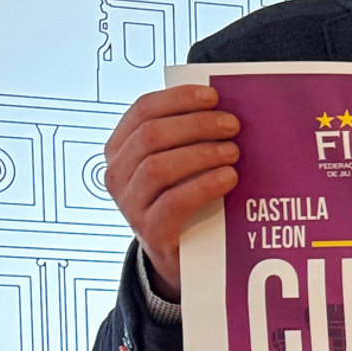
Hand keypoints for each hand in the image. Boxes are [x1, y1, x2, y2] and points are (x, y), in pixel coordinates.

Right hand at [103, 84, 241, 297]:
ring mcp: (130, 204)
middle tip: (232, 125)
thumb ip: (185, 137)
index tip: (213, 97)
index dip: (178, 99)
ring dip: (202, 154)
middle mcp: (117, 174)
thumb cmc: (183, 198)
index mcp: (120, 148)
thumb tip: (221, 108)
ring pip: (159, 167)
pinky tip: (228, 178)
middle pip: (152, 135)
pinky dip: (205, 185)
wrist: (178, 254)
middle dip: (196, 125)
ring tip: (233, 152)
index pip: (143, 111)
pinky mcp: (149, 231)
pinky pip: (175, 202)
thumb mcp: (178, 163)